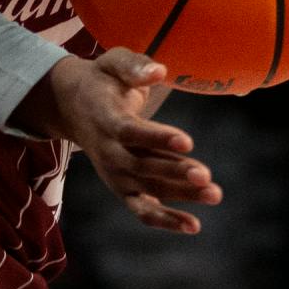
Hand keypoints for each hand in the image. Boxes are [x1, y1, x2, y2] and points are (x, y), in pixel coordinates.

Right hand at [32, 48, 220, 233]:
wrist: (74, 106)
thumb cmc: (103, 80)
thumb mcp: (113, 63)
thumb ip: (134, 66)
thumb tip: (159, 71)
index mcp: (105, 119)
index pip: (130, 132)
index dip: (157, 138)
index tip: (188, 141)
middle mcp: (108, 151)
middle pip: (142, 166)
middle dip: (175, 172)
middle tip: (206, 176)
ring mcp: (114, 173)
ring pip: (148, 189)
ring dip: (180, 195)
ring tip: (214, 193)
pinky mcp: (123, 188)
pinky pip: (143, 210)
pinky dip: (165, 220)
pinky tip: (194, 226)